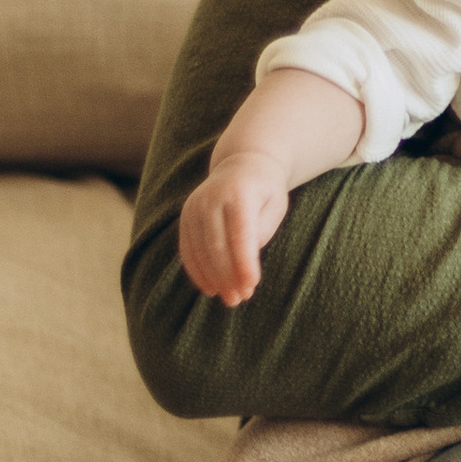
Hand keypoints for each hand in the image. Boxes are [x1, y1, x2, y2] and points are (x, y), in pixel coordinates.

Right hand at [180, 155, 292, 305]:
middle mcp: (211, 198)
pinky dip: (198, 271)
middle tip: (241, 298)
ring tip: (230, 298)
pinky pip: (187, 249)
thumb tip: (243, 262)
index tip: (252, 285)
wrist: (242, 164)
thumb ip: (261, 232)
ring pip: (200, 250)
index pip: (240, 234)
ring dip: (214, 278)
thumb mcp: (275, 206)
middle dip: (229, 276)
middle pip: (216, 245)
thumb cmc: (265, 190)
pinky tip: (210, 288)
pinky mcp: (185, 216)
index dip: (244, 262)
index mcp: (239, 193)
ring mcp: (194, 206)